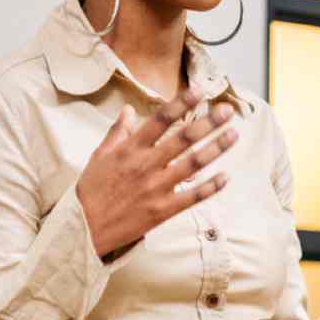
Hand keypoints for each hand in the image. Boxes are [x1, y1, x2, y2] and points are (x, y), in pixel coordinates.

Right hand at [77, 88, 238, 257]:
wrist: (85, 228)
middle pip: (183, 139)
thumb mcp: (99, 156)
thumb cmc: (92, 191)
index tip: (200, 91)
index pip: (160, 120)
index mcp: (130, 149)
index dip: (181, 104)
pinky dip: (210, 187)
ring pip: (193, 164)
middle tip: (227, 110)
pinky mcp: (162, 210)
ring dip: (215, 149)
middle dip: (208, 123)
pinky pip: (192, 197)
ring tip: (234, 135)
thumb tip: (127, 109)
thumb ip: (117, 132)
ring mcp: (156, 188)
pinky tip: (226, 176)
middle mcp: (146, 165)